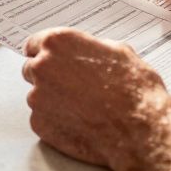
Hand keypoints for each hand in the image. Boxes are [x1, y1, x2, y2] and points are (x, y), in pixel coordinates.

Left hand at [22, 28, 170, 170]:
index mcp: (59, 42)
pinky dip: (56, 121)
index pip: (34, 43)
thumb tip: (85, 52)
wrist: (139, 127)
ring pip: (37, 96)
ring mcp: (38, 98)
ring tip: (82, 107)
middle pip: (32, 69)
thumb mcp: (118, 51)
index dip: (44, 53)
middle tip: (71, 86)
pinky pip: (42, 119)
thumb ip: (90, 47)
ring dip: (52, 100)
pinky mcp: (40, 125)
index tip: (48, 60)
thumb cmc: (133, 88)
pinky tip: (79, 122)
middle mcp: (42, 67)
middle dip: (48, 76)